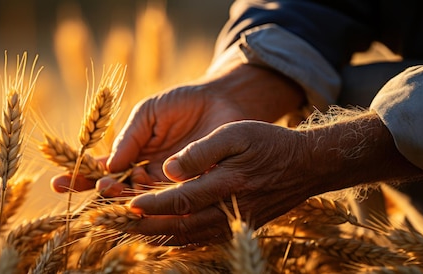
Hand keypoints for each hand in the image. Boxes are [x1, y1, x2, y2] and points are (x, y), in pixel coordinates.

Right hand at [51, 63, 304, 195]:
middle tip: (91, 195)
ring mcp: (168, 184)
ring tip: (111, 201)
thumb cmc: (184, 102)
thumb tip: (107, 165)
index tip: (59, 182)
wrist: (224, 100)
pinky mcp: (191, 189)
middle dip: (100, 195)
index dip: (81, 177)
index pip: (102, 171)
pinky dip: (156, 205)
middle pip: (118, 192)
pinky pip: (171, 201)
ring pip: (142, 200)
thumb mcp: (149, 112)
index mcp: (133, 156)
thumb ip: (129, 136)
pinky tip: (141, 207)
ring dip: (125, 202)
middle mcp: (147, 175)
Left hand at [125, 113, 422, 244]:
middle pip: (179, 227)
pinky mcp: (238, 229)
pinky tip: (162, 236)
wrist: (306, 165)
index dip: (151, 205)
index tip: (125, 204)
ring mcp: (235, 224)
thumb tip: (170, 168)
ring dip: (157, 236)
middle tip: (116, 224)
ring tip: (130, 232)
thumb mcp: (237, 134)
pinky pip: (201, 240)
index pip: (181, 201)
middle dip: (145, 226)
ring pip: (188, 239)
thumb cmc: (270, 143)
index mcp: (227, 185)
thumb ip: (202, 151)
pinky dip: (178, 240)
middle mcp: (229, 211)